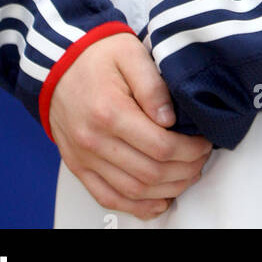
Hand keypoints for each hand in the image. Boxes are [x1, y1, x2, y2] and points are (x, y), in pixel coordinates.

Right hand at [49, 31, 212, 220]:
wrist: (58, 62)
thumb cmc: (95, 56)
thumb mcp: (130, 53)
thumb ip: (153, 85)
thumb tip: (170, 118)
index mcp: (110, 112)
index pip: (161, 146)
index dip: (190, 150)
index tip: (203, 143)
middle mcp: (94, 140)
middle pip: (150, 173)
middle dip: (184, 171)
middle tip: (199, 159)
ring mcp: (84, 157)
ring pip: (133, 191)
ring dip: (166, 190)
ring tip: (185, 176)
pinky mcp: (78, 166)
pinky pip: (107, 197)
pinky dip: (135, 207)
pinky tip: (156, 201)